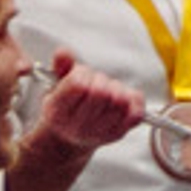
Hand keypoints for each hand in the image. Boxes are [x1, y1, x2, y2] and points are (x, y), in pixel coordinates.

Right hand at [17, 49, 147, 163]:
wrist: (69, 138)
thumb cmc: (63, 107)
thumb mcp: (54, 85)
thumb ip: (60, 66)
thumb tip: (64, 53)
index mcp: (59, 112)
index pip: (78, 85)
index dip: (82, 72)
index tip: (80, 73)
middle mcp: (79, 126)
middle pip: (101, 92)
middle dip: (99, 79)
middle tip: (93, 81)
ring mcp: (101, 132)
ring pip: (120, 100)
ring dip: (115, 88)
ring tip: (106, 90)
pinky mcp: (120, 133)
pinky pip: (136, 112)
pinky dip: (132, 100)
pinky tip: (121, 98)